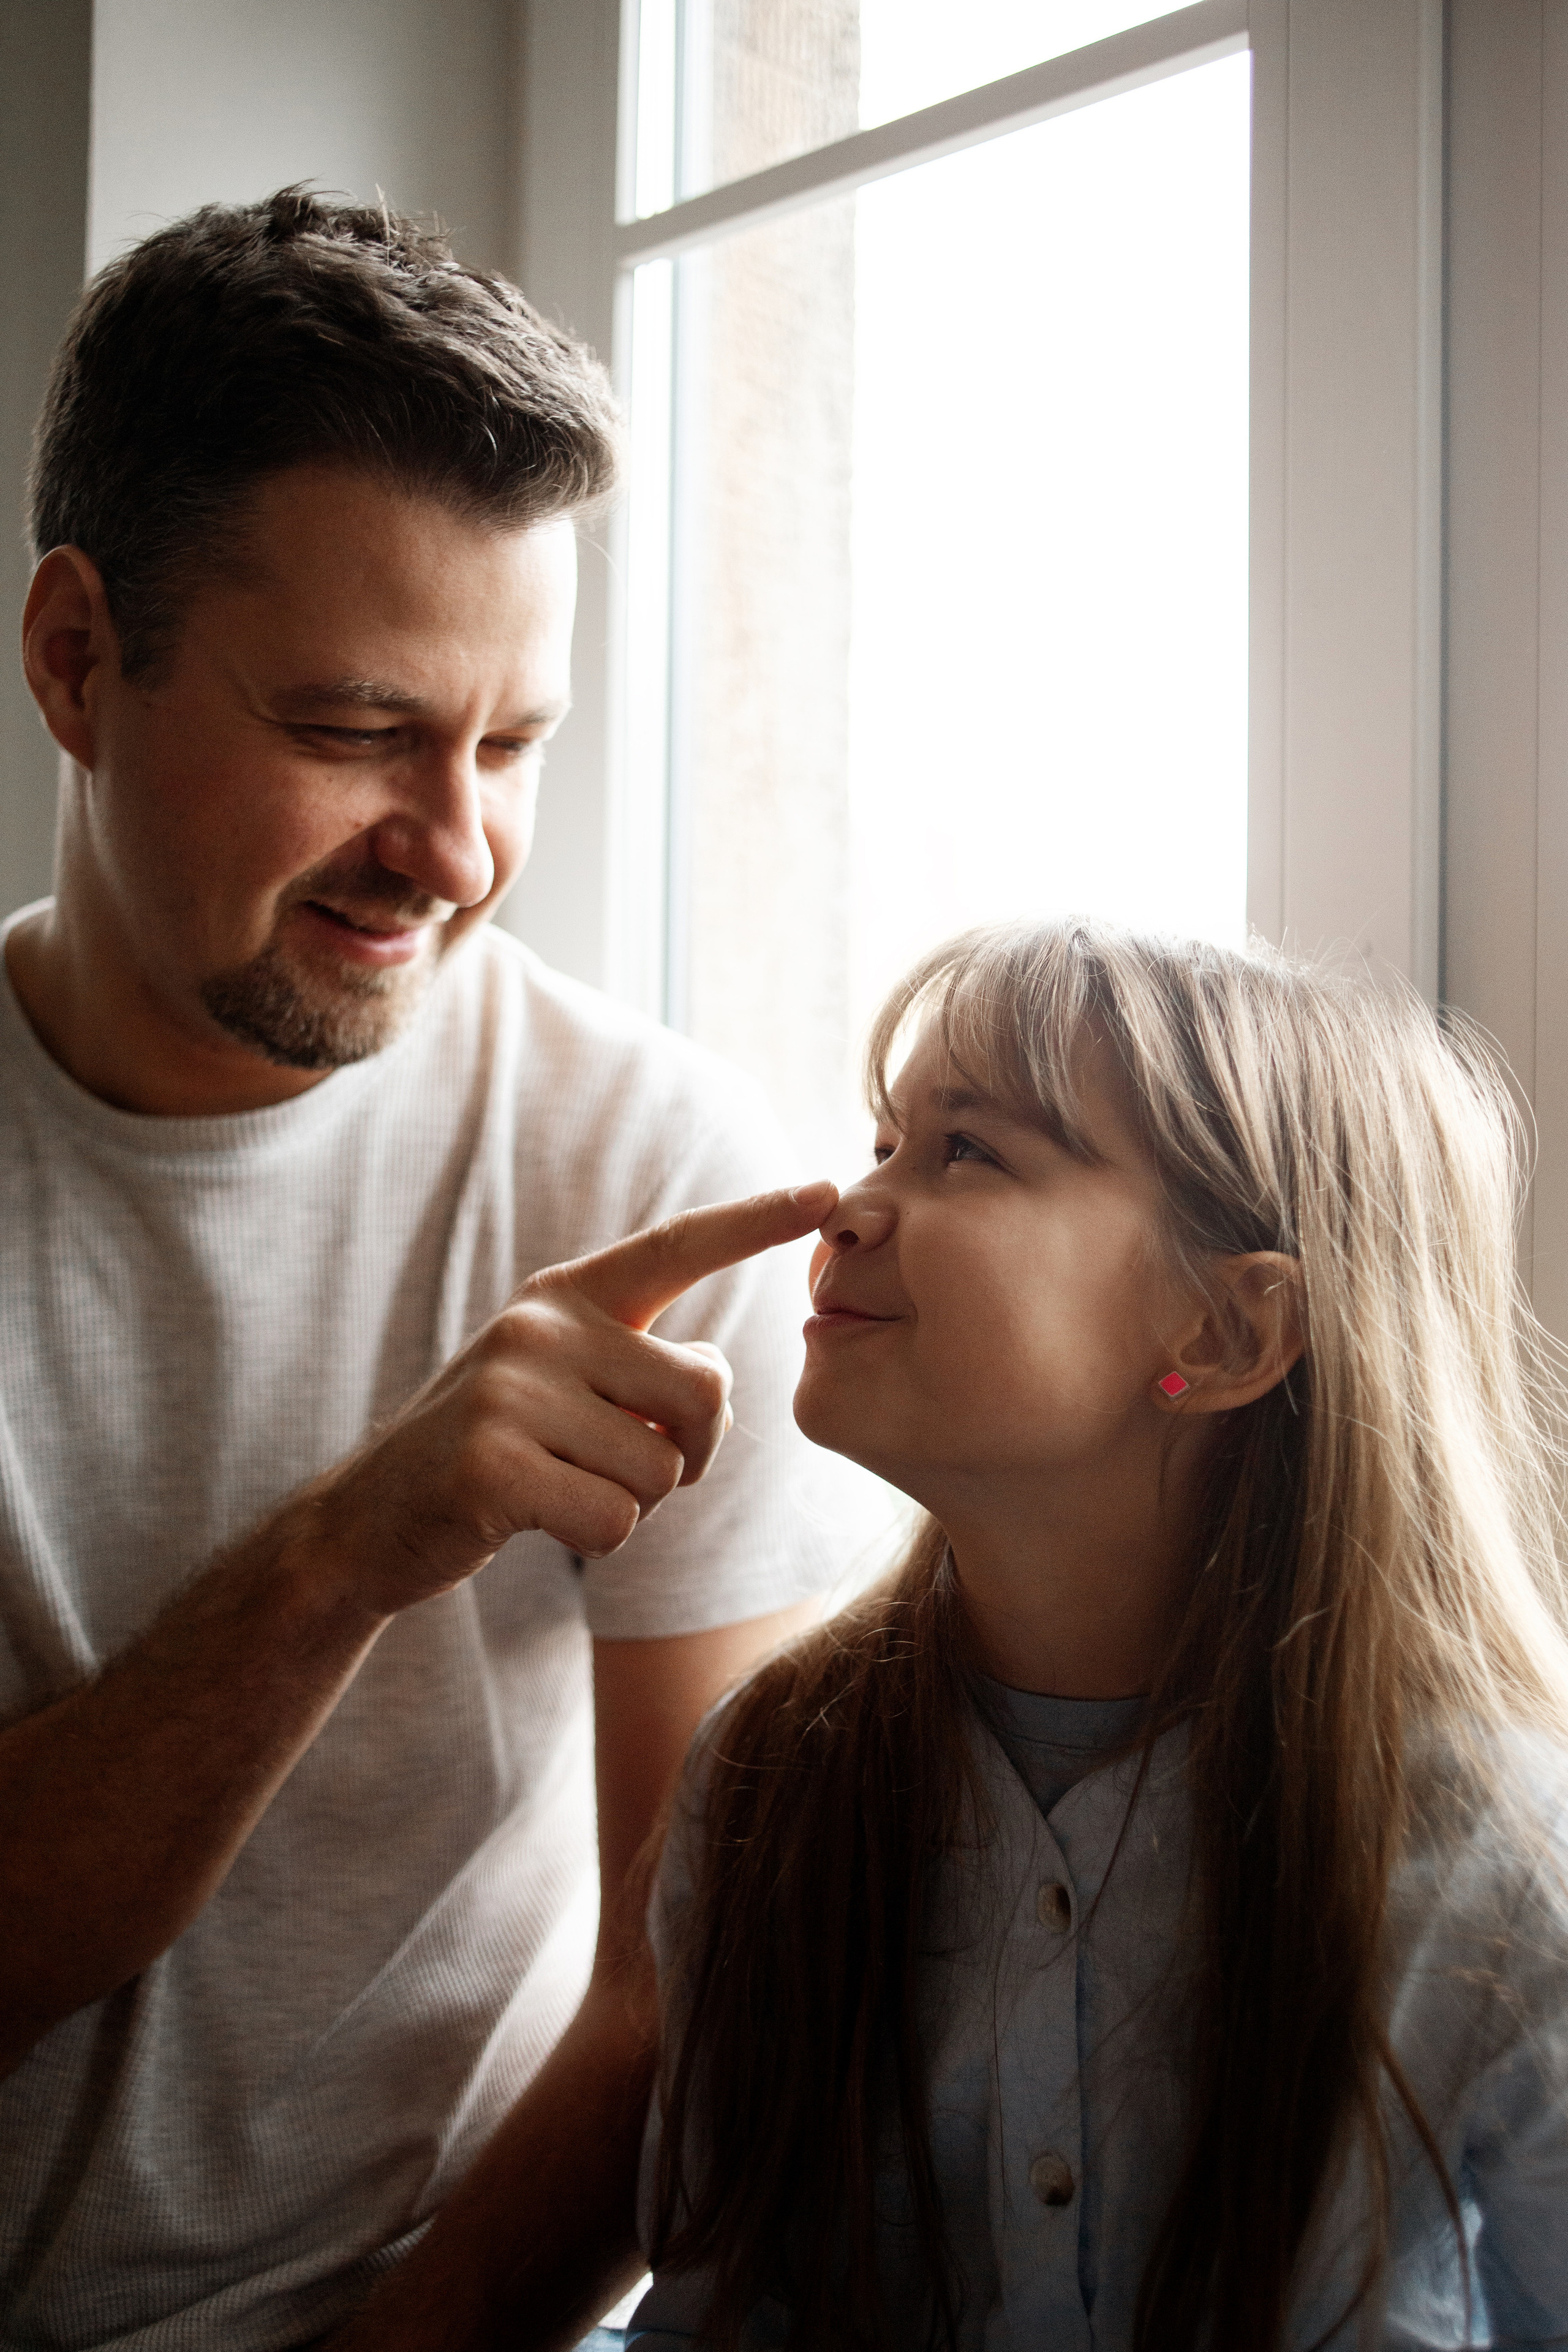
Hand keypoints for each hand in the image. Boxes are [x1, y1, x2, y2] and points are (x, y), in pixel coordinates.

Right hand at [291, 1180, 836, 1617]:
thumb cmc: (498, 1453)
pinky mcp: (493, 1465)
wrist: (371, 1518)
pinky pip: (616, 1521)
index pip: (677, 1245)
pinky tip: (536, 1517)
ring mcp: (511, 1392)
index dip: (756, 1221)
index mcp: (566, 1295)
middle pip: (703, 1390)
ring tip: (563, 1485)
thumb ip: (641, 1368)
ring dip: (634, 1502)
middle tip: (625, 1465)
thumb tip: (712, 1377)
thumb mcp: (563, 1385)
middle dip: (692, 1450)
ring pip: (664, 1469)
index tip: (828, 1189)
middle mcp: (541, 1326)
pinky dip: (598, 1538)